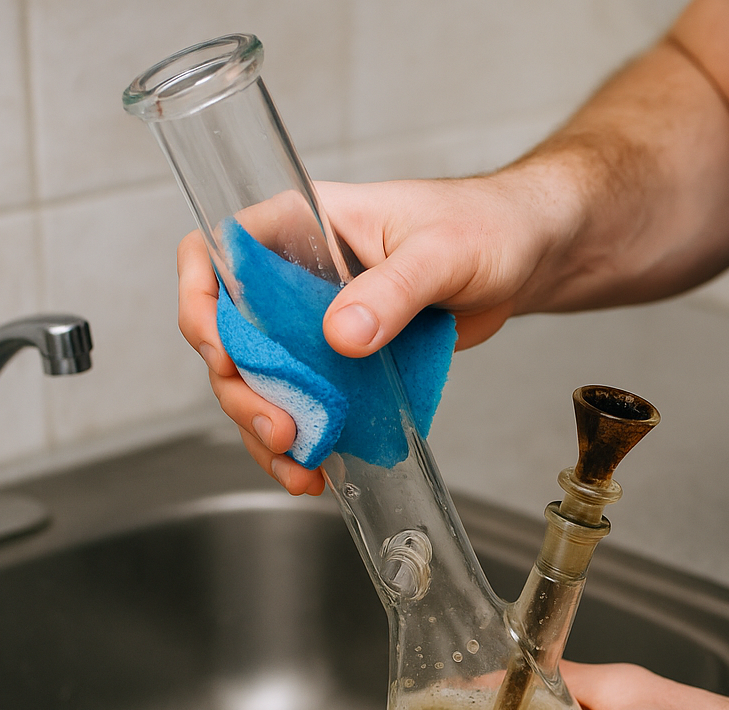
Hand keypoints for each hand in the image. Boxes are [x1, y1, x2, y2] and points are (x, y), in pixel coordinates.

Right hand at [175, 175, 569, 492]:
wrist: (527, 256)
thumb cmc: (488, 225)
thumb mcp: (442, 251)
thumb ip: (393, 290)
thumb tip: (341, 335)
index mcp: (303, 223)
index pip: (217, 251)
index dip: (201, 302)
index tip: (222, 354)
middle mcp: (297, 272)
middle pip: (230, 334)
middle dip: (241, 391)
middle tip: (280, 429)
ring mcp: (315, 320)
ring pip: (261, 378)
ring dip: (266, 427)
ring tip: (297, 467)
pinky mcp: (342, 360)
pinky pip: (304, 400)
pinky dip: (303, 438)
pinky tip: (314, 469)